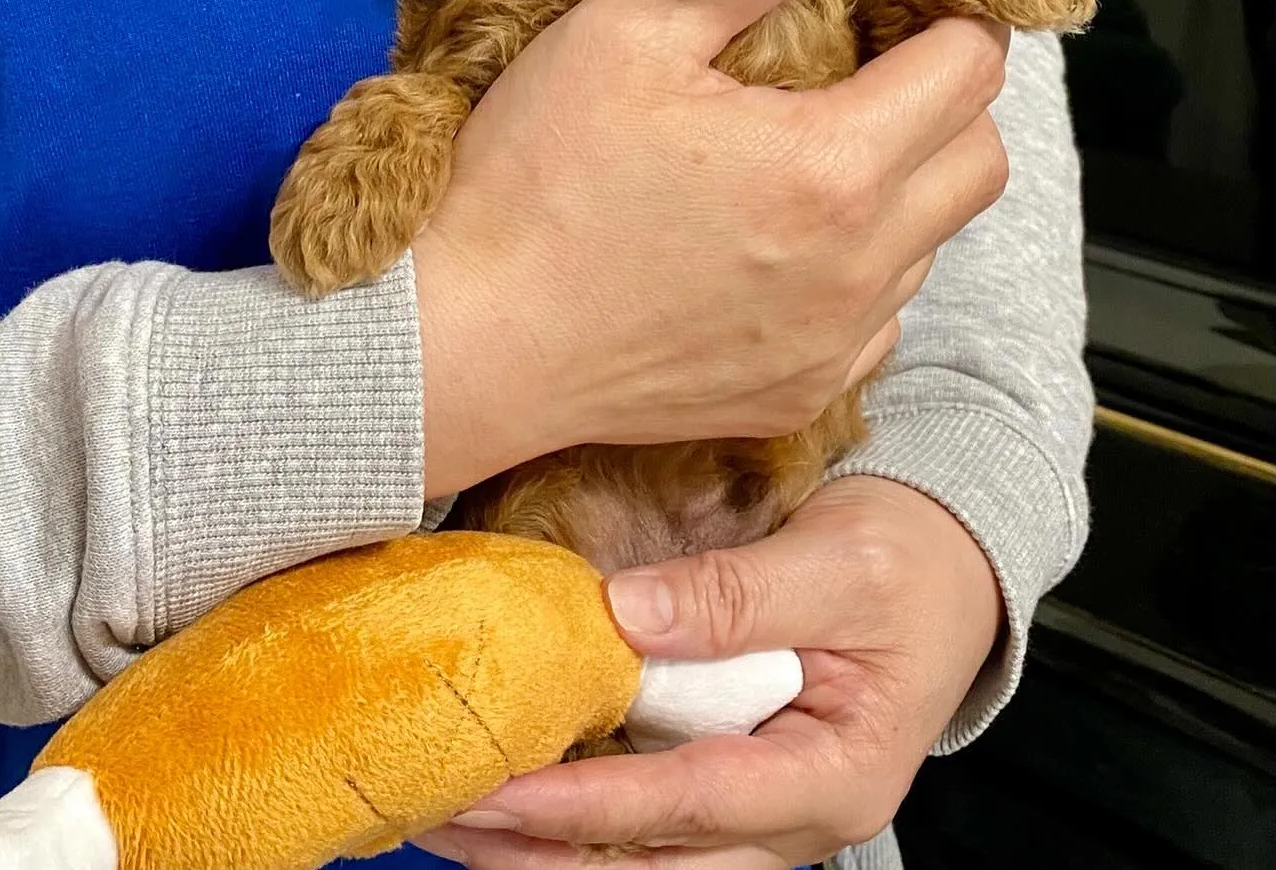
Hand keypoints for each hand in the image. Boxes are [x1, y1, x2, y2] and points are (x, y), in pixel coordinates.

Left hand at [413, 476, 1002, 868]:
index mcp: (837, 773)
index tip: (501, 787)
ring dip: (551, 845)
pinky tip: (520, 792)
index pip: (691, 804)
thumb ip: (738, 597)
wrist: (952, 560)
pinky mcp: (741, 772)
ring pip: (647, 854)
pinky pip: (654, 815)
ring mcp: (768, 802)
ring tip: (457, 818)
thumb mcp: (841, 565)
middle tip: (445, 815)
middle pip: (656, 862)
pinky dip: (583, 813)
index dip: (588, 801)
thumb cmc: (915, 559)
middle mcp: (799, 814)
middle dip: (543, 850)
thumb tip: (624, 617)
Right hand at [415, 0, 1009, 498]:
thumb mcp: (622, 34)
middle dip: (952, 103)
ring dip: (901, 191)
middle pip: (982, 164)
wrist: (471, 340)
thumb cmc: (535, 183)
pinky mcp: (797, 395)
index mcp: (828, 164)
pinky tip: (780, 251)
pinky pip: (877, 321)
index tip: (923, 5)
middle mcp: (856, 266)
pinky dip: (857, 273)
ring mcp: (832, 344)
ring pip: (930, 247)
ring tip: (810, 165)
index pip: (970, 72)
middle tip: (878, 74)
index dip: (960, 19)